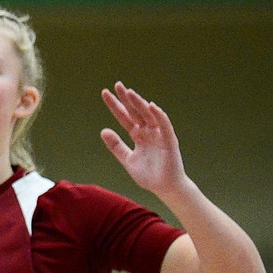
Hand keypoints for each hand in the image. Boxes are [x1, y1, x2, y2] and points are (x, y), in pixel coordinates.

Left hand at [100, 82, 187, 197]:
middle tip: (117, 85)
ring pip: (148, 115)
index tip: (105, 93)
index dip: (116, 106)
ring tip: (129, 92)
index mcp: (138, 135)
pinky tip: (150, 106)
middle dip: (126, 99)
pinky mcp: (169, 141)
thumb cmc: (148, 174)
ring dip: (139, 104)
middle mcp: (148, 132)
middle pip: (135, 112)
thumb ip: (116, 146)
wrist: (164, 188)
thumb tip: (103, 130)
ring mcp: (159, 135)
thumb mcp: (127, 159)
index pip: (124, 117)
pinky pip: (164, 125)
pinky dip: (158, 116)